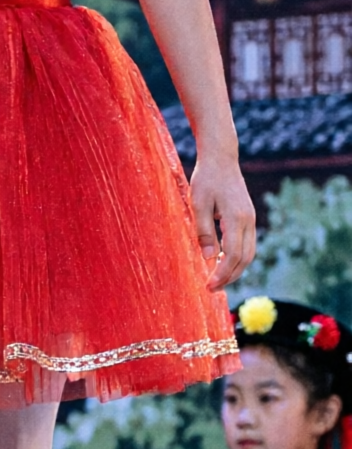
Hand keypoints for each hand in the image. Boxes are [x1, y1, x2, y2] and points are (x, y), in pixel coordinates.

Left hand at [189, 152, 255, 290]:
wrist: (221, 159)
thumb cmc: (206, 180)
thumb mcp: (198, 205)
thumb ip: (203, 231)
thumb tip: (208, 258)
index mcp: (236, 218)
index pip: (232, 255)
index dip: (221, 273)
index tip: (208, 286)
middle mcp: (248, 221)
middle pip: (244, 258)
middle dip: (229, 276)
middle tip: (211, 289)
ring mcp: (250, 219)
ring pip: (248, 253)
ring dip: (234, 269)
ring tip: (217, 281)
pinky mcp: (247, 217)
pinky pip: (246, 244)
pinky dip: (236, 258)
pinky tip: (221, 263)